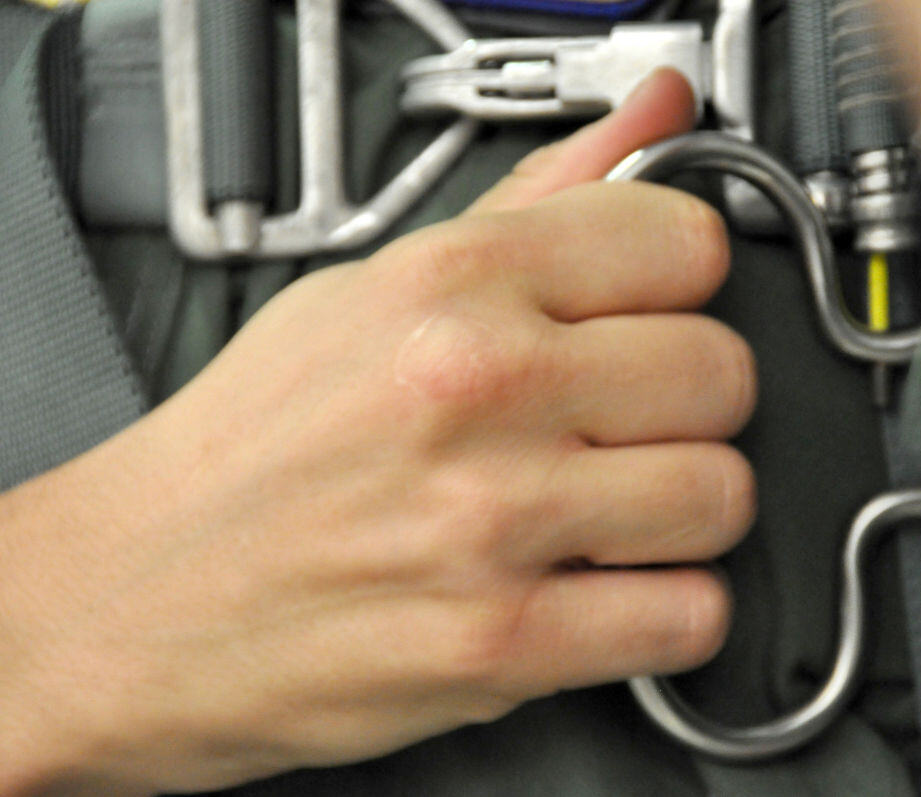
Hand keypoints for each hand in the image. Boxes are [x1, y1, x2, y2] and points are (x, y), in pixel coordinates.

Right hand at [0, 71, 755, 794]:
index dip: (681, 283)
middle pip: (722, 372)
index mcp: (451, 286)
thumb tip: (650, 118)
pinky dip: (666, 611)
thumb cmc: (250, 450)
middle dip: (690, 404)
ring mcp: (492, 521)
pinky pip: (687, 618)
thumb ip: (535, 202)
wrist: (137, 595)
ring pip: (723, 495)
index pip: (685, 242)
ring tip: (617, 511)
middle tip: (629, 424)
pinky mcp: (500, 643)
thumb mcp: (375, 289)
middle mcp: (478, 390)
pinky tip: (609, 589)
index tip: (652, 313)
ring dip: (685, 512)